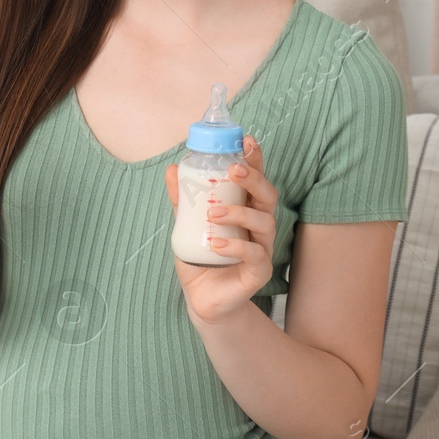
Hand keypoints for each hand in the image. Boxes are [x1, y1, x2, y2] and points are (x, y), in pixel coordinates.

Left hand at [164, 134, 276, 324]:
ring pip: (264, 222)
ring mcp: (263, 248)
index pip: (256, 179)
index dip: (255, 159)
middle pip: (268, 195)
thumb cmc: (200, 256)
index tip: (247, 140)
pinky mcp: (260, 271)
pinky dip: (235, 246)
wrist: (202, 298)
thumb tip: (170, 169)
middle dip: (254, 178)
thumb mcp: (185, 225)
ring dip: (239, 212)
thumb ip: (182, 200)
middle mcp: (259, 225)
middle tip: (233, 169)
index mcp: (245, 208)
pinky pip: (254, 254)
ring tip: (213, 213)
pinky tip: (215, 243)